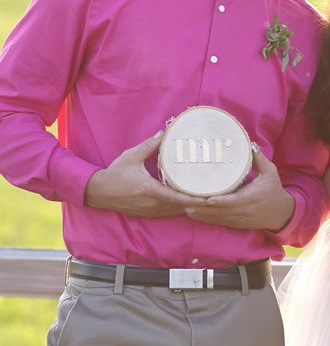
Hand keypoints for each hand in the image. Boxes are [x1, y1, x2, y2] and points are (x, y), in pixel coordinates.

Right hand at [84, 131, 215, 217]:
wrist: (99, 193)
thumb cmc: (115, 174)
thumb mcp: (131, 156)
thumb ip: (149, 146)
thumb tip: (163, 132)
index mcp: (150, 190)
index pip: (177, 198)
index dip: (194, 199)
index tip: (209, 197)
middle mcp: (153, 204)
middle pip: (180, 207)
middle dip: (197, 203)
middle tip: (214, 196)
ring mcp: (150, 211)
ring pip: (175, 212)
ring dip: (189, 207)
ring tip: (206, 199)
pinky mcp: (148, 213)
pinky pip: (168, 213)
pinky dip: (179, 208)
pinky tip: (188, 202)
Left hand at [183, 145, 294, 231]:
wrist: (279, 214)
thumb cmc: (274, 190)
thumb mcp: (270, 172)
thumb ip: (259, 159)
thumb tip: (249, 143)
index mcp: (251, 197)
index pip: (234, 201)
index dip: (221, 201)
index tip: (208, 199)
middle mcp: (243, 210)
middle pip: (221, 211)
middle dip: (204, 209)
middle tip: (187, 202)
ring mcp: (238, 219)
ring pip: (217, 218)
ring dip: (202, 215)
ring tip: (185, 209)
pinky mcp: (235, 223)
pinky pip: (219, 222)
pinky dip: (206, 219)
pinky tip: (194, 215)